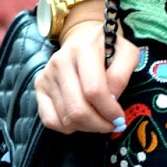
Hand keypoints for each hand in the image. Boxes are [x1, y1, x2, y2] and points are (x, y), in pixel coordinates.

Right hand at [35, 16, 139, 135]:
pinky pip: (50, 120)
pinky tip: (82, 121)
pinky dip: (68, 128)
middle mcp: (61, 60)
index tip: (120, 118)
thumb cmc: (109, 48)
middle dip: (99, 124)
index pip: (94, 90)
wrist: (83, 38)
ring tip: (99, 120)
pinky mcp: (39, 86)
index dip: (109, 110)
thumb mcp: (127, 53)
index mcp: (84, 48)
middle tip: (112, 125)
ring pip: (65, 118)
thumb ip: (122, 75)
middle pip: (77, 108)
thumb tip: (110, 100)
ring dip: (87, 127)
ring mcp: (47, 74)